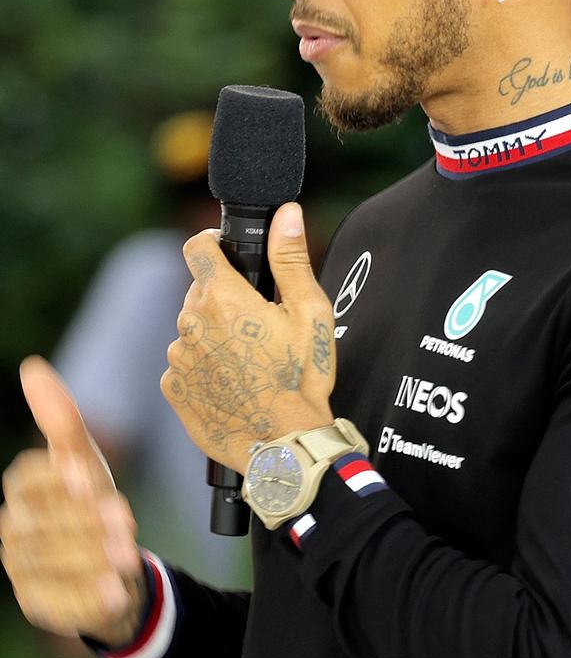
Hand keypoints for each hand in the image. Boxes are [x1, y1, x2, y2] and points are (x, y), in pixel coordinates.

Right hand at [1, 357, 145, 644]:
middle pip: (42, 523)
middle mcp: (13, 528)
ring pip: (50, 563)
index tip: (91, 478)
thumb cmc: (94, 501)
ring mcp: (20, 569)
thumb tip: (30, 365)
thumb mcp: (85, 458)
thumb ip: (60, 418)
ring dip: (91, 559)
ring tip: (128, 557)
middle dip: (86, 522)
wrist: (113, 562)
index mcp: (22, 488)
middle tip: (128, 523)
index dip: (58, 478)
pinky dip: (87, 597)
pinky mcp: (36, 604)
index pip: (27, 478)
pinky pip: (57, 603)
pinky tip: (115, 591)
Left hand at [162, 202, 334, 474]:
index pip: (197, 247)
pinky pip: (186, 364)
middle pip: (200, 292)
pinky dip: (204, 367)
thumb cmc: (301, 378)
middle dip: (225, 299)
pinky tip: (235, 384)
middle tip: (259, 324)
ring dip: (214, 334)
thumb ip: (290, 258)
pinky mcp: (173, 389)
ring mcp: (178, 357)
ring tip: (250, 361)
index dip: (213, 243)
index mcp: (223, 297)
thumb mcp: (309, 312)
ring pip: (193, 329)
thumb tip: (287, 213)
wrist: (283, 444)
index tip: (228, 253)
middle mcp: (191, 322)